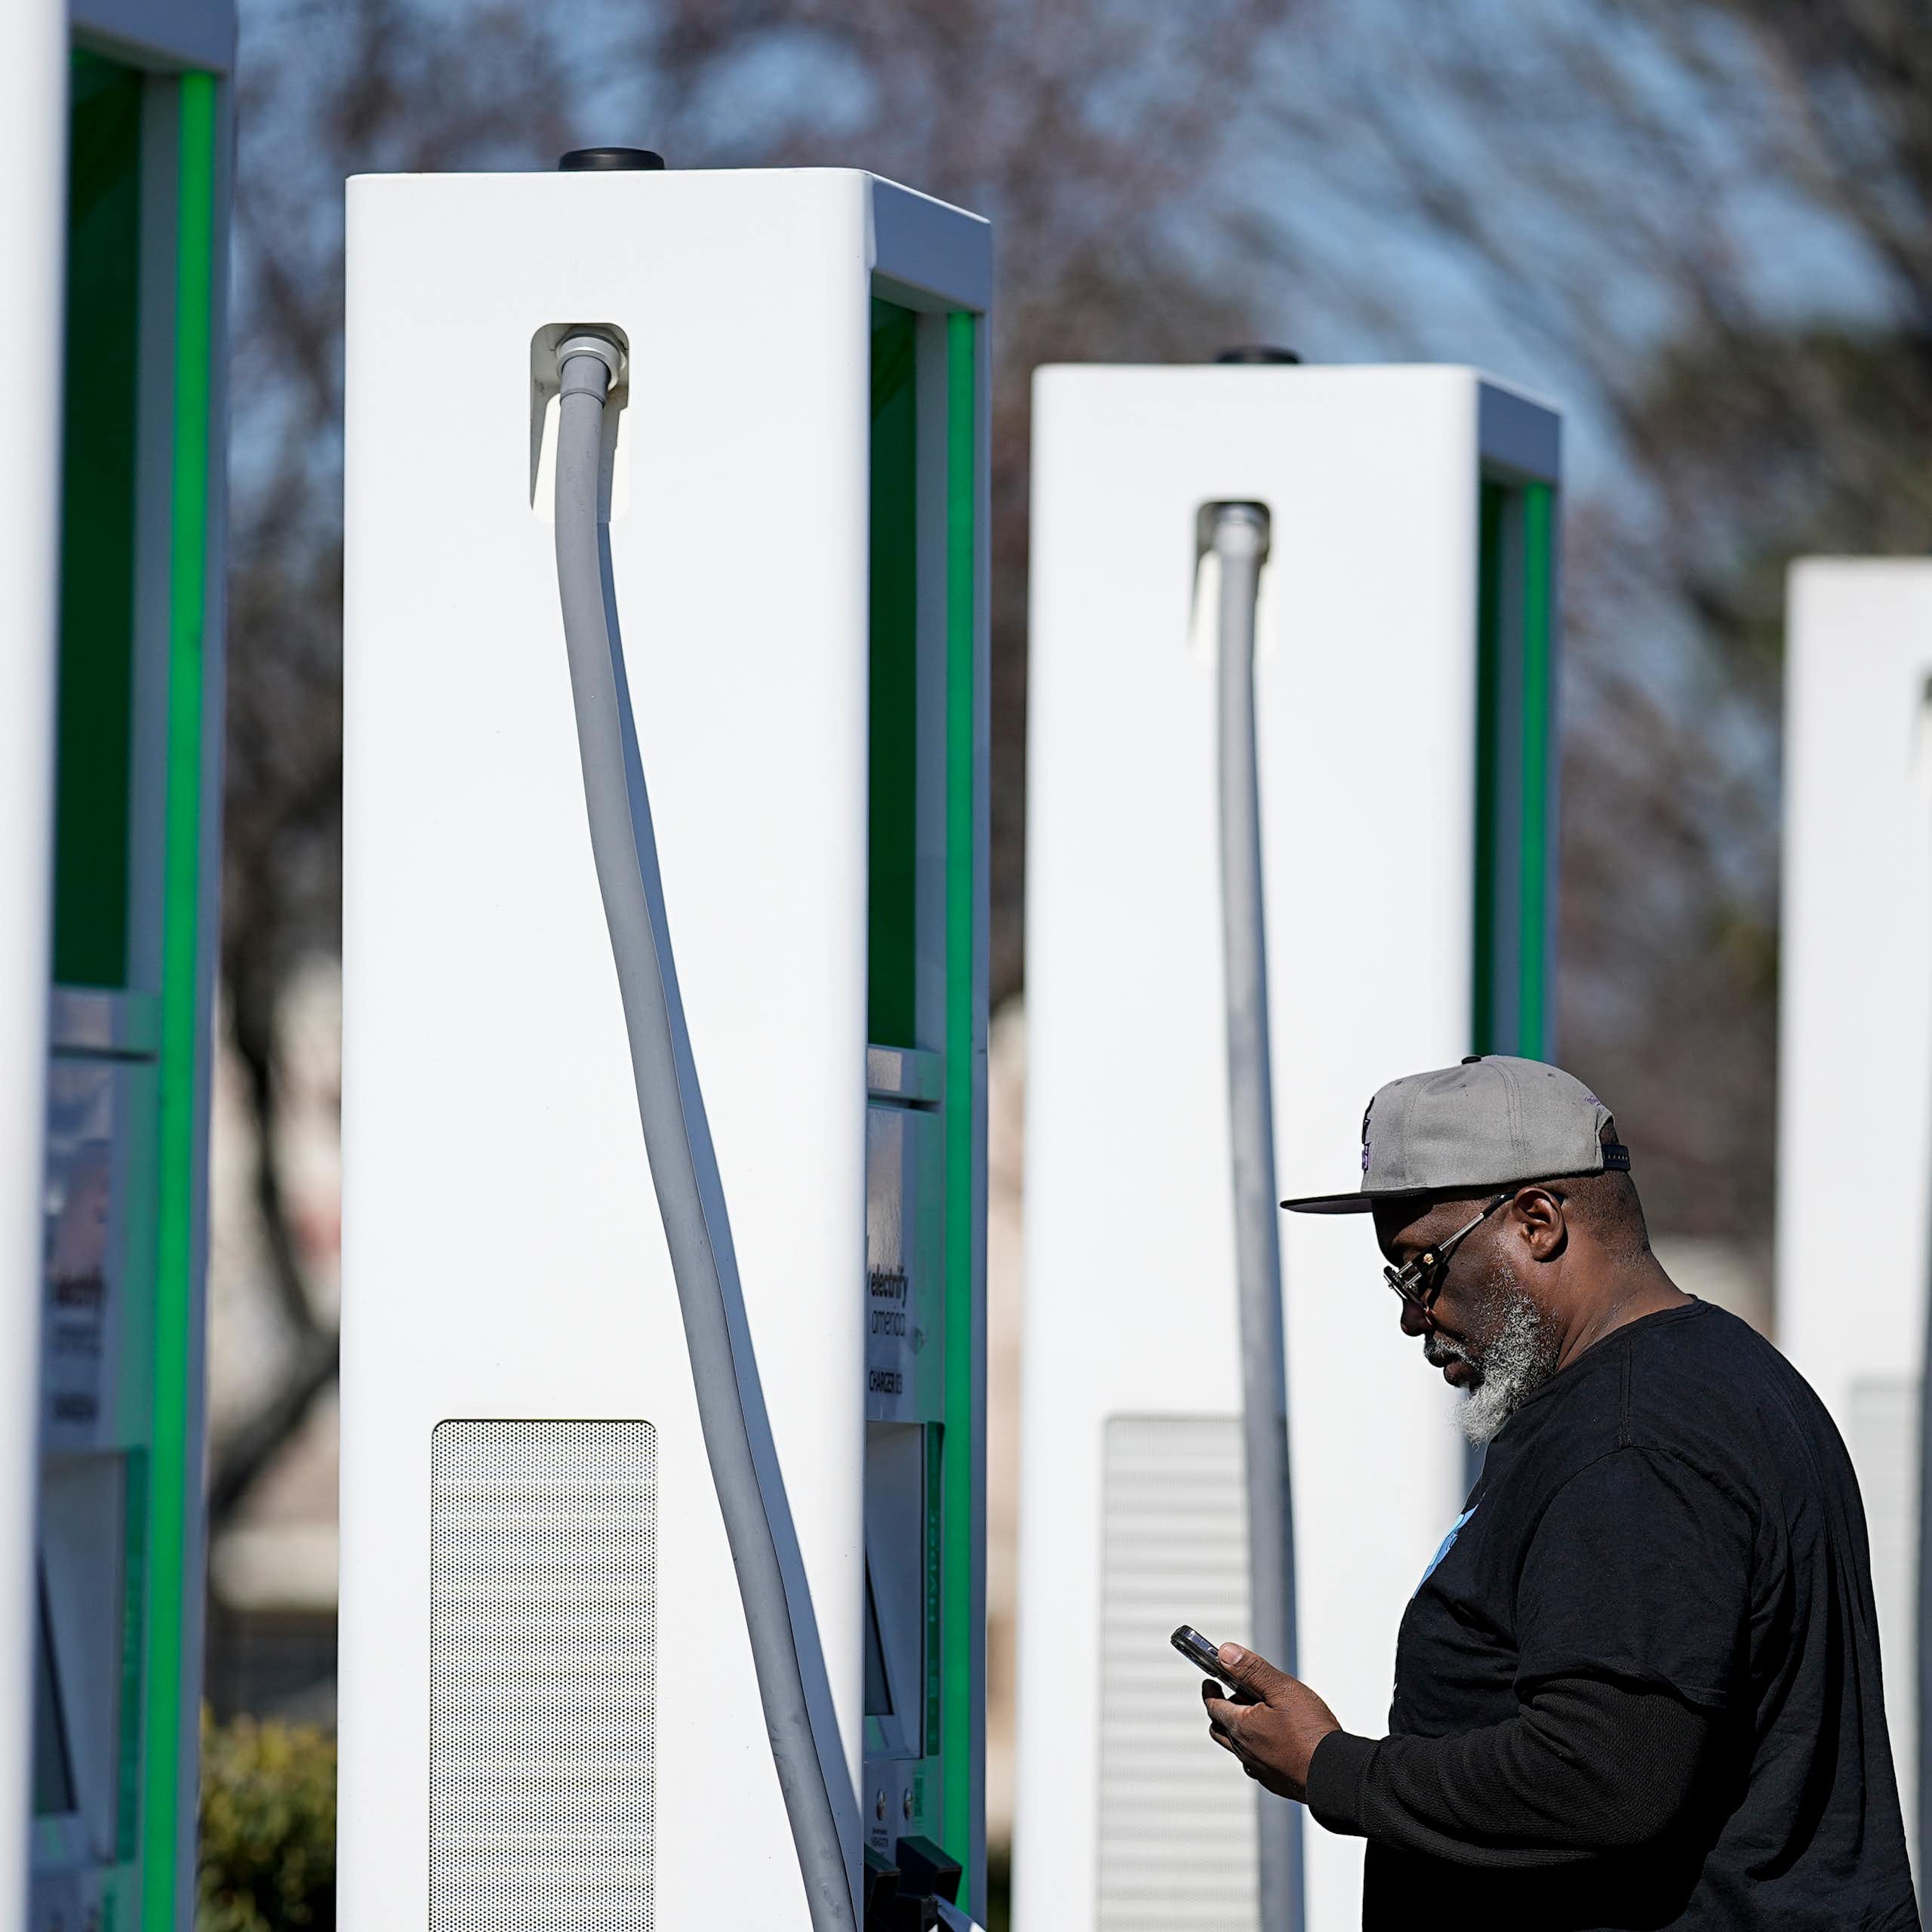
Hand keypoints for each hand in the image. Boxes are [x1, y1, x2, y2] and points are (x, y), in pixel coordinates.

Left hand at [1202, 1643, 1340, 1803]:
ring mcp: (1259, 1769)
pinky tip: (1273, 1741)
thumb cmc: (1311, 1732)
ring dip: (1239, 1730)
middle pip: (1220, 1728)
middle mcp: (1245, 1751)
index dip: (1210, 1691)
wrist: (1335, 1774)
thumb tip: (1225, 1653)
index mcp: (1241, 1727)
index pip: (1213, 1706)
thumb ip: (1252, 1670)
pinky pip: (1255, 1763)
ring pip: (1238, 1747)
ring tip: (1258, 1715)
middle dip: (1221, 1710)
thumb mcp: (1282, 1689)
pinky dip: (1255, 1748)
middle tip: (1232, 1695)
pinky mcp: (1274, 1781)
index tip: (1209, 1682)